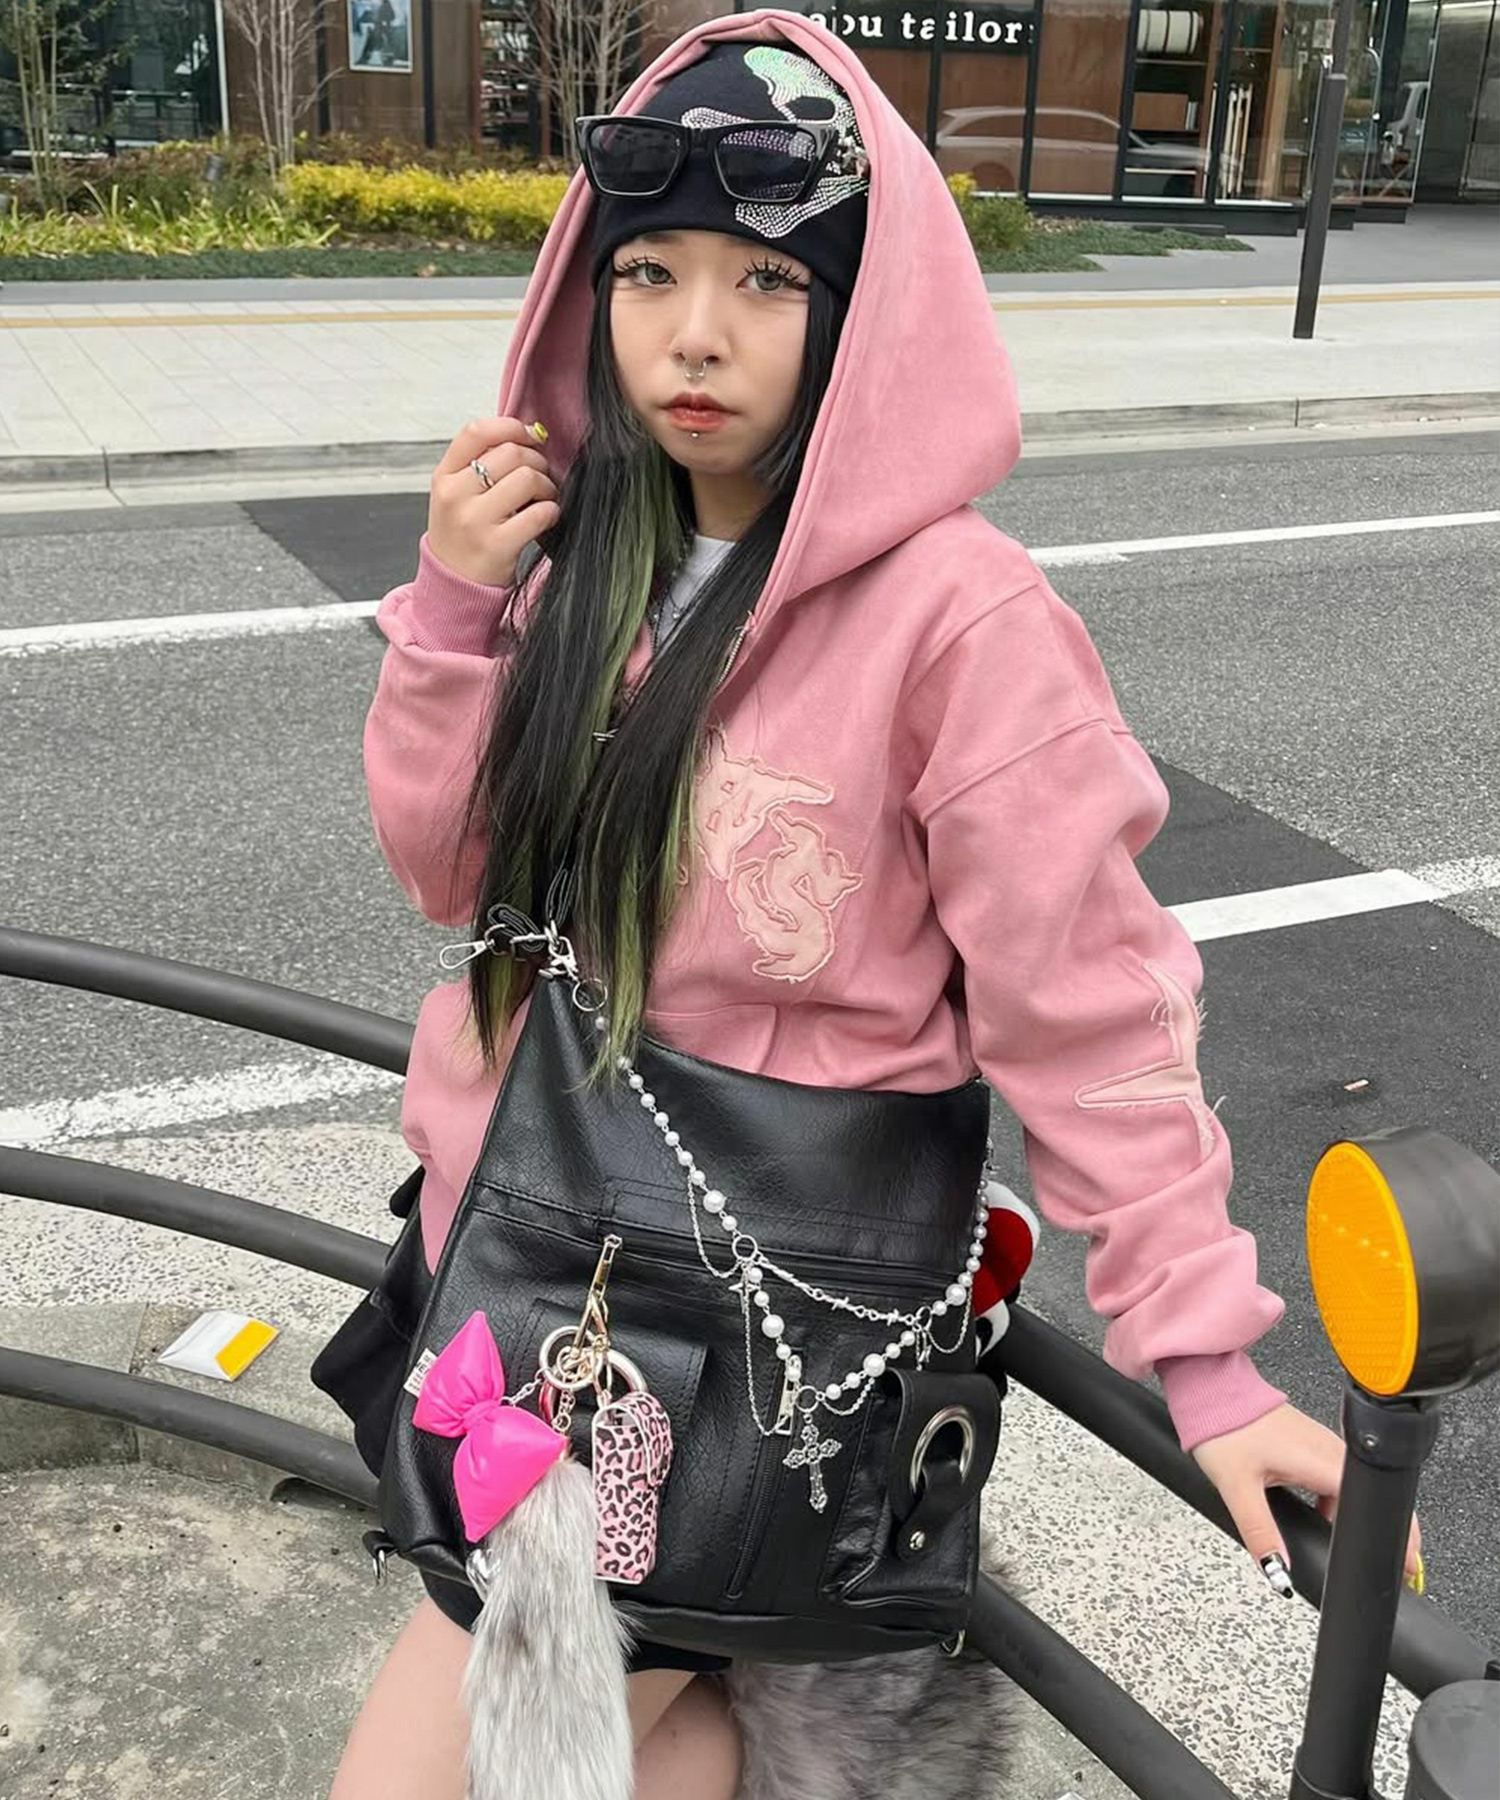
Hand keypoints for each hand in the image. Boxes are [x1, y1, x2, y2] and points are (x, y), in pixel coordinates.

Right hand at [427, 416, 560, 587]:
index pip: (476, 432)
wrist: (454, 586)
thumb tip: (531, 433)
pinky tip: (546, 518)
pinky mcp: (496, 545)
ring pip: (526, 478)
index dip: (510, 427)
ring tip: (544, 499)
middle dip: (536, 462)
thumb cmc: (462, 536)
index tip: (529, 437)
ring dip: (546, 486)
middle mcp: (455, 496)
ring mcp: (474, 521)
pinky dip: (551, 512)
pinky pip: (538, 513)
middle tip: (540, 478)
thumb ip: (482, 463)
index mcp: (444, 477)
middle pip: (510, 453)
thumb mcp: (456, 494)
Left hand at [1191, 1402, 1423, 1594]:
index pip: (1374, 1502)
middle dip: (1384, 1531)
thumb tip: (1280, 1571)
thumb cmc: (1224, 1429)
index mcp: (1321, 1459)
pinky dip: (1338, 1501)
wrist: (1211, 1391)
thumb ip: (1261, 1534)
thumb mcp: (1238, 1489)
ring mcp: (1322, 1443)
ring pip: (1354, 1486)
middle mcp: (1329, 1449)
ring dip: (1357, 1516)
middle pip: (1372, 1496)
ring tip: (1347, 1544)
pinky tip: (1321, 1516)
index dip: (1396, 1536)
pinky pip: (1337, 1476)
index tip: (1405, 1565)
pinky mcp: (1310, 1441)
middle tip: (1384, 1564)